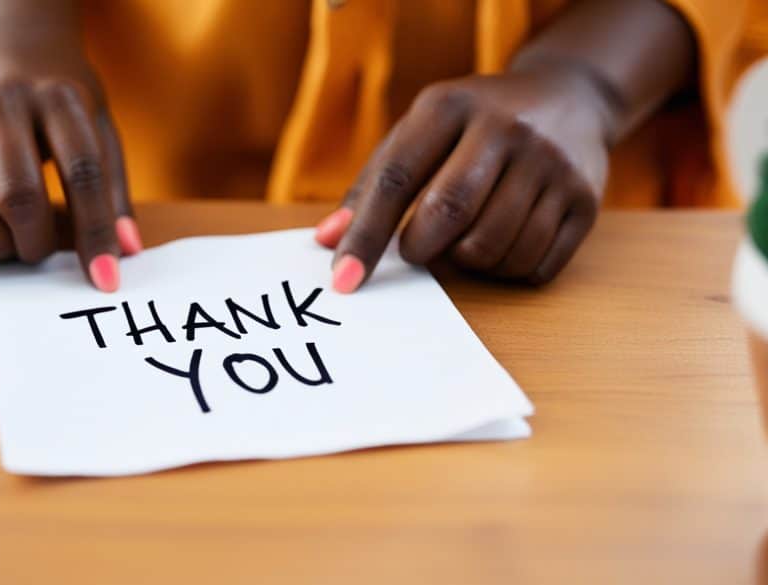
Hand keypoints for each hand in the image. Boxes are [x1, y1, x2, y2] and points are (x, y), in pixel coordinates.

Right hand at [0, 27, 139, 291]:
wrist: (3, 46)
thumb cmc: (60, 103)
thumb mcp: (100, 128)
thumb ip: (112, 191)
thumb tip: (122, 257)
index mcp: (54, 96)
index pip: (82, 172)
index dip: (96, 232)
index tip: (104, 279)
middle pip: (16, 199)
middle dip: (35, 246)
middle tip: (39, 248)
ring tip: (4, 242)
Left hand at [315, 64, 611, 290]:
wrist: (569, 98)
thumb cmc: (472, 126)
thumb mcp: (419, 134)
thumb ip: (372, 186)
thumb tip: (329, 242)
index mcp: (450, 107)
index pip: (397, 180)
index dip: (366, 235)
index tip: (344, 279)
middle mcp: (506, 128)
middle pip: (448, 215)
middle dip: (422, 250)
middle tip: (417, 251)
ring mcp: (552, 164)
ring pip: (492, 248)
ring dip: (467, 262)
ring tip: (465, 239)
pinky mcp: (586, 199)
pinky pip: (533, 264)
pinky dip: (507, 269)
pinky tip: (503, 242)